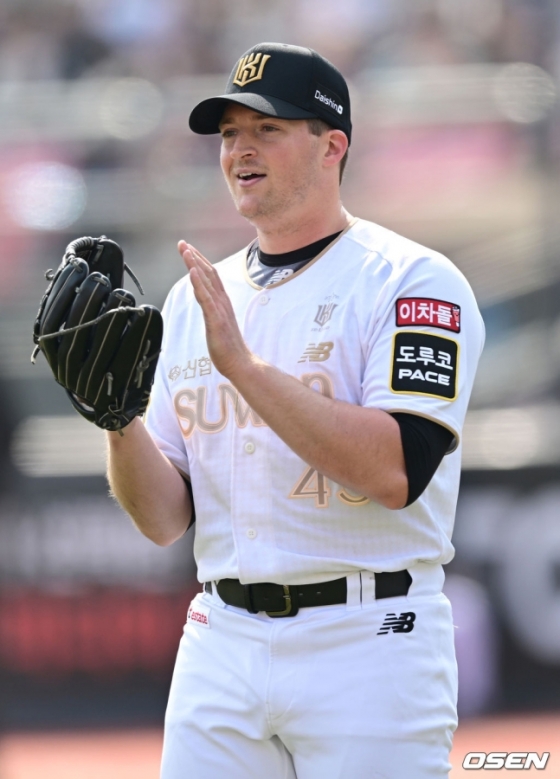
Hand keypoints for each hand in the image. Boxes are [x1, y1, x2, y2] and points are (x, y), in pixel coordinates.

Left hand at [178, 241, 252, 379]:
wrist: (239, 363)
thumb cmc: (228, 346)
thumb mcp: (218, 323)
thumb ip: (213, 310)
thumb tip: (206, 301)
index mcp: (222, 302)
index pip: (211, 275)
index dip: (199, 260)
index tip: (188, 249)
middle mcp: (222, 301)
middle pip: (208, 273)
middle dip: (194, 257)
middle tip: (182, 243)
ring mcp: (219, 309)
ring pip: (206, 282)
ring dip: (195, 264)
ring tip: (185, 250)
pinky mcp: (215, 319)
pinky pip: (206, 298)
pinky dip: (199, 283)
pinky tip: (192, 271)